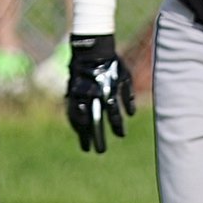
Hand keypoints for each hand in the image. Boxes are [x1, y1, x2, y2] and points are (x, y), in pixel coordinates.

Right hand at [66, 33, 135, 152]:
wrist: (91, 51)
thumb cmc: (112, 64)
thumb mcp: (125, 77)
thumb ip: (128, 96)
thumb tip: (131, 114)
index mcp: (108, 91)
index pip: (113, 115)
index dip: (118, 126)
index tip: (121, 135)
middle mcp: (93, 95)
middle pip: (95, 122)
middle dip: (97, 137)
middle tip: (100, 151)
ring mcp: (80, 94)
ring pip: (80, 119)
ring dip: (83, 134)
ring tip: (86, 146)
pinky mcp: (71, 92)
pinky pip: (71, 111)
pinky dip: (74, 123)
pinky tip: (78, 131)